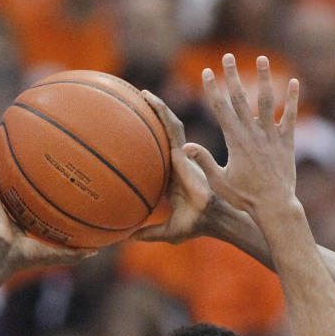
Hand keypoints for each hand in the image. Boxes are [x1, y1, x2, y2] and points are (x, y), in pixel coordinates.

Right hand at [0, 133, 98, 268]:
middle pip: (12, 178)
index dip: (36, 184)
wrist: (3, 257)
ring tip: (5, 131)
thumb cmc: (26, 258)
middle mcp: (6, 204)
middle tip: (29, 144)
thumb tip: (98, 251)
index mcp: (21, 216)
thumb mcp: (57, 253)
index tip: (48, 170)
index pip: (29, 196)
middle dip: (18, 162)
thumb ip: (76, 252)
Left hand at [130, 91, 212, 243]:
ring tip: (142, 93)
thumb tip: (125, 241)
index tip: (134, 135)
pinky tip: (149, 99)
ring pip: (168, 126)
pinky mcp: (185, 151)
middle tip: (135, 104)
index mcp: (172, 177)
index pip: (160, 155)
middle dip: (153, 119)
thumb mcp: (165, 231)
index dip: (150, 144)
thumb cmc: (193, 226)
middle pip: (163, 135)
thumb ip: (147, 233)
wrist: (209, 218)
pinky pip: (171, 126)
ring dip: (157, 108)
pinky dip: (161, 111)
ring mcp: (182, 155)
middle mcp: (177, 162)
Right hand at [188, 54, 299, 219]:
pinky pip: (290, 116)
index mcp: (234, 141)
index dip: (212, 89)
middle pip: (240, 98)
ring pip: (266, 101)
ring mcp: (271, 135)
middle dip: (232, 76)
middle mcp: (252, 133)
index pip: (220, 109)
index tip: (207, 72)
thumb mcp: (219, 182)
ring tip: (261, 59)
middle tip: (227, 56)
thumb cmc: (245, 197)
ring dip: (263, 78)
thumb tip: (185, 147)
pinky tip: (295, 82)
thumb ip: (204, 161)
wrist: (274, 206)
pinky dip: (292, 100)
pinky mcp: (287, 142)